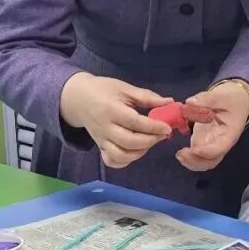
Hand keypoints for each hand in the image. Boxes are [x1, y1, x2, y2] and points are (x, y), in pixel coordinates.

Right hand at [59, 73, 173, 168]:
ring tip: (150, 142)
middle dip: (150, 140)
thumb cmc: (103, 90)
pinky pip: (111, 161)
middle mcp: (105, 128)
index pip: (135, 122)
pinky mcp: (99, 147)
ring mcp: (101, 140)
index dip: (153, 127)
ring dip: (140, 152)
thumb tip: (170, 102)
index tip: (168, 128)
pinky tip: (136, 151)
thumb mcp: (125, 88)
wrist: (78, 98)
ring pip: (120, 155)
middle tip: (162, 134)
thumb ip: (147, 97)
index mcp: (111, 110)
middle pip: (129, 142)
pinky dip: (125, 161)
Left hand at [176, 80, 248, 170]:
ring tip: (179, 154)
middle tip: (182, 153)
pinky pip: (198, 155)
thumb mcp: (222, 96)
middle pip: (212, 160)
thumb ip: (206, 99)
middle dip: (196, 161)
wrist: (237, 100)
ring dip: (191, 162)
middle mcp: (221, 142)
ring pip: (204, 161)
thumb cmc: (233, 99)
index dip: (206, 151)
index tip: (193, 148)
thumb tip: (189, 102)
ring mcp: (212, 143)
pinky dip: (189, 157)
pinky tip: (180, 153)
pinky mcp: (204, 141)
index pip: (220, 148)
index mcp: (229, 133)